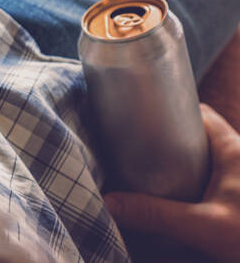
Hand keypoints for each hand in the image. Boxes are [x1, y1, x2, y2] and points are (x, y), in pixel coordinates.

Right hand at [104, 104, 239, 261]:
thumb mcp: (205, 225)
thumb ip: (156, 214)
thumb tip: (109, 202)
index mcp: (234, 149)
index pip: (199, 112)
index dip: (170, 110)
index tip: (140, 115)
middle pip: (199, 138)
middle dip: (168, 143)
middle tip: (135, 150)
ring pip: (206, 163)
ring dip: (181, 168)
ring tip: (148, 176)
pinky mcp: (239, 202)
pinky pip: (214, 185)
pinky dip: (193, 187)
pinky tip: (176, 202)